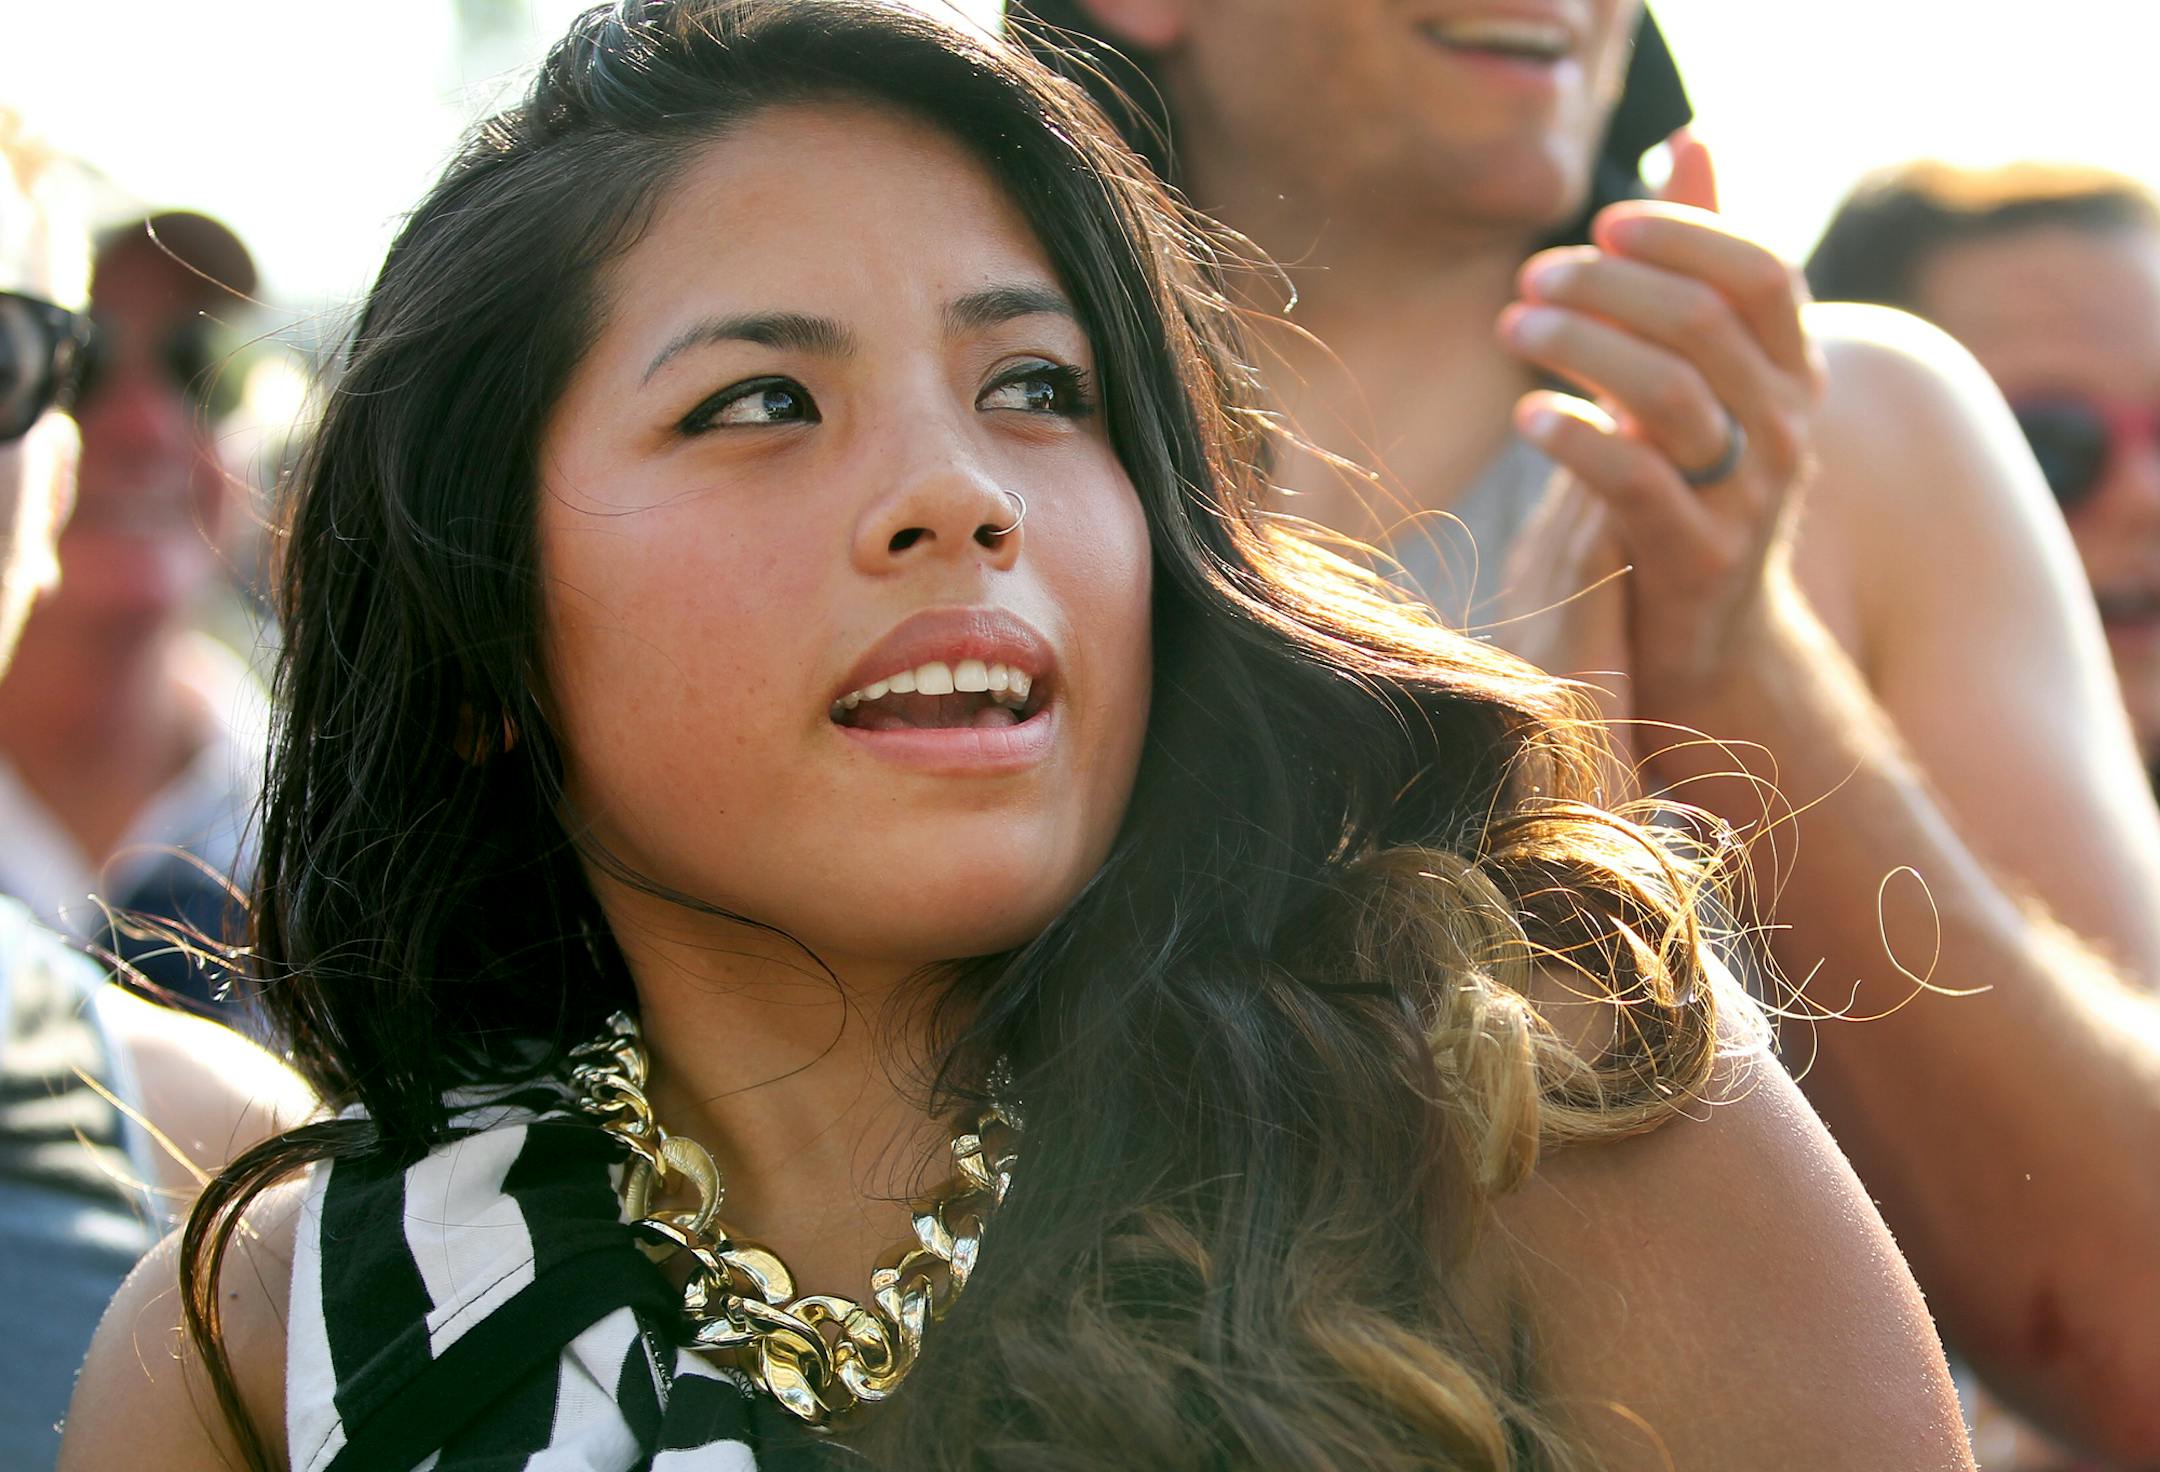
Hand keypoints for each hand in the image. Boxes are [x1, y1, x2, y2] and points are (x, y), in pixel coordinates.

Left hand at [1494, 133, 1826, 736]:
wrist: (1711, 634)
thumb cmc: (1691, 481)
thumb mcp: (1702, 369)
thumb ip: (1697, 262)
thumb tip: (1687, 141)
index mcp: (1791, 371)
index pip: (1764, 274)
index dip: (1689, 235)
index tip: (1607, 221)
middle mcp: (1786, 429)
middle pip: (1704, 324)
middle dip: (1611, 287)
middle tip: (1532, 277)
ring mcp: (1747, 497)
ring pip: (1670, 396)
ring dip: (1582, 348)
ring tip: (1513, 326)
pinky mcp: (1696, 558)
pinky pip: (1635, 483)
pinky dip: (1575, 438)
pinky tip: (1523, 414)